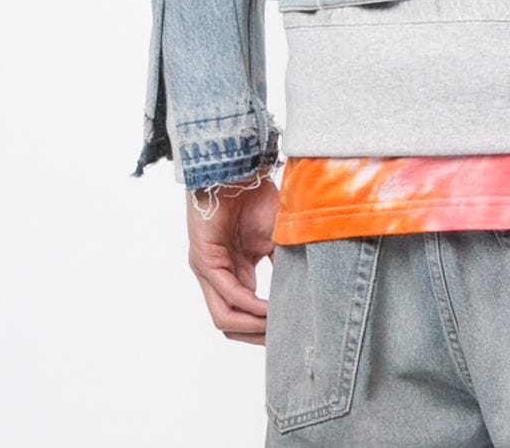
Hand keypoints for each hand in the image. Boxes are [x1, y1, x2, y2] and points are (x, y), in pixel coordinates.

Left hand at [186, 171, 279, 344]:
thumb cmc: (255, 196)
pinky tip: (267, 308)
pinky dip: (248, 304)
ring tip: (278, 326)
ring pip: (225, 317)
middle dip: (258, 336)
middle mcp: (217, 276)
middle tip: (285, 342)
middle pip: (231, 324)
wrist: (237, 166)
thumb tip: (307, 292)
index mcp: (235, 272)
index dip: (264, 330)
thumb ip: (284, 265)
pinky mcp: (203, 259)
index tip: (290, 336)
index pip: (244, 314)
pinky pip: (227, 293)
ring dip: (252, 326)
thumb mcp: (277, 238)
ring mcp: (207, 270)